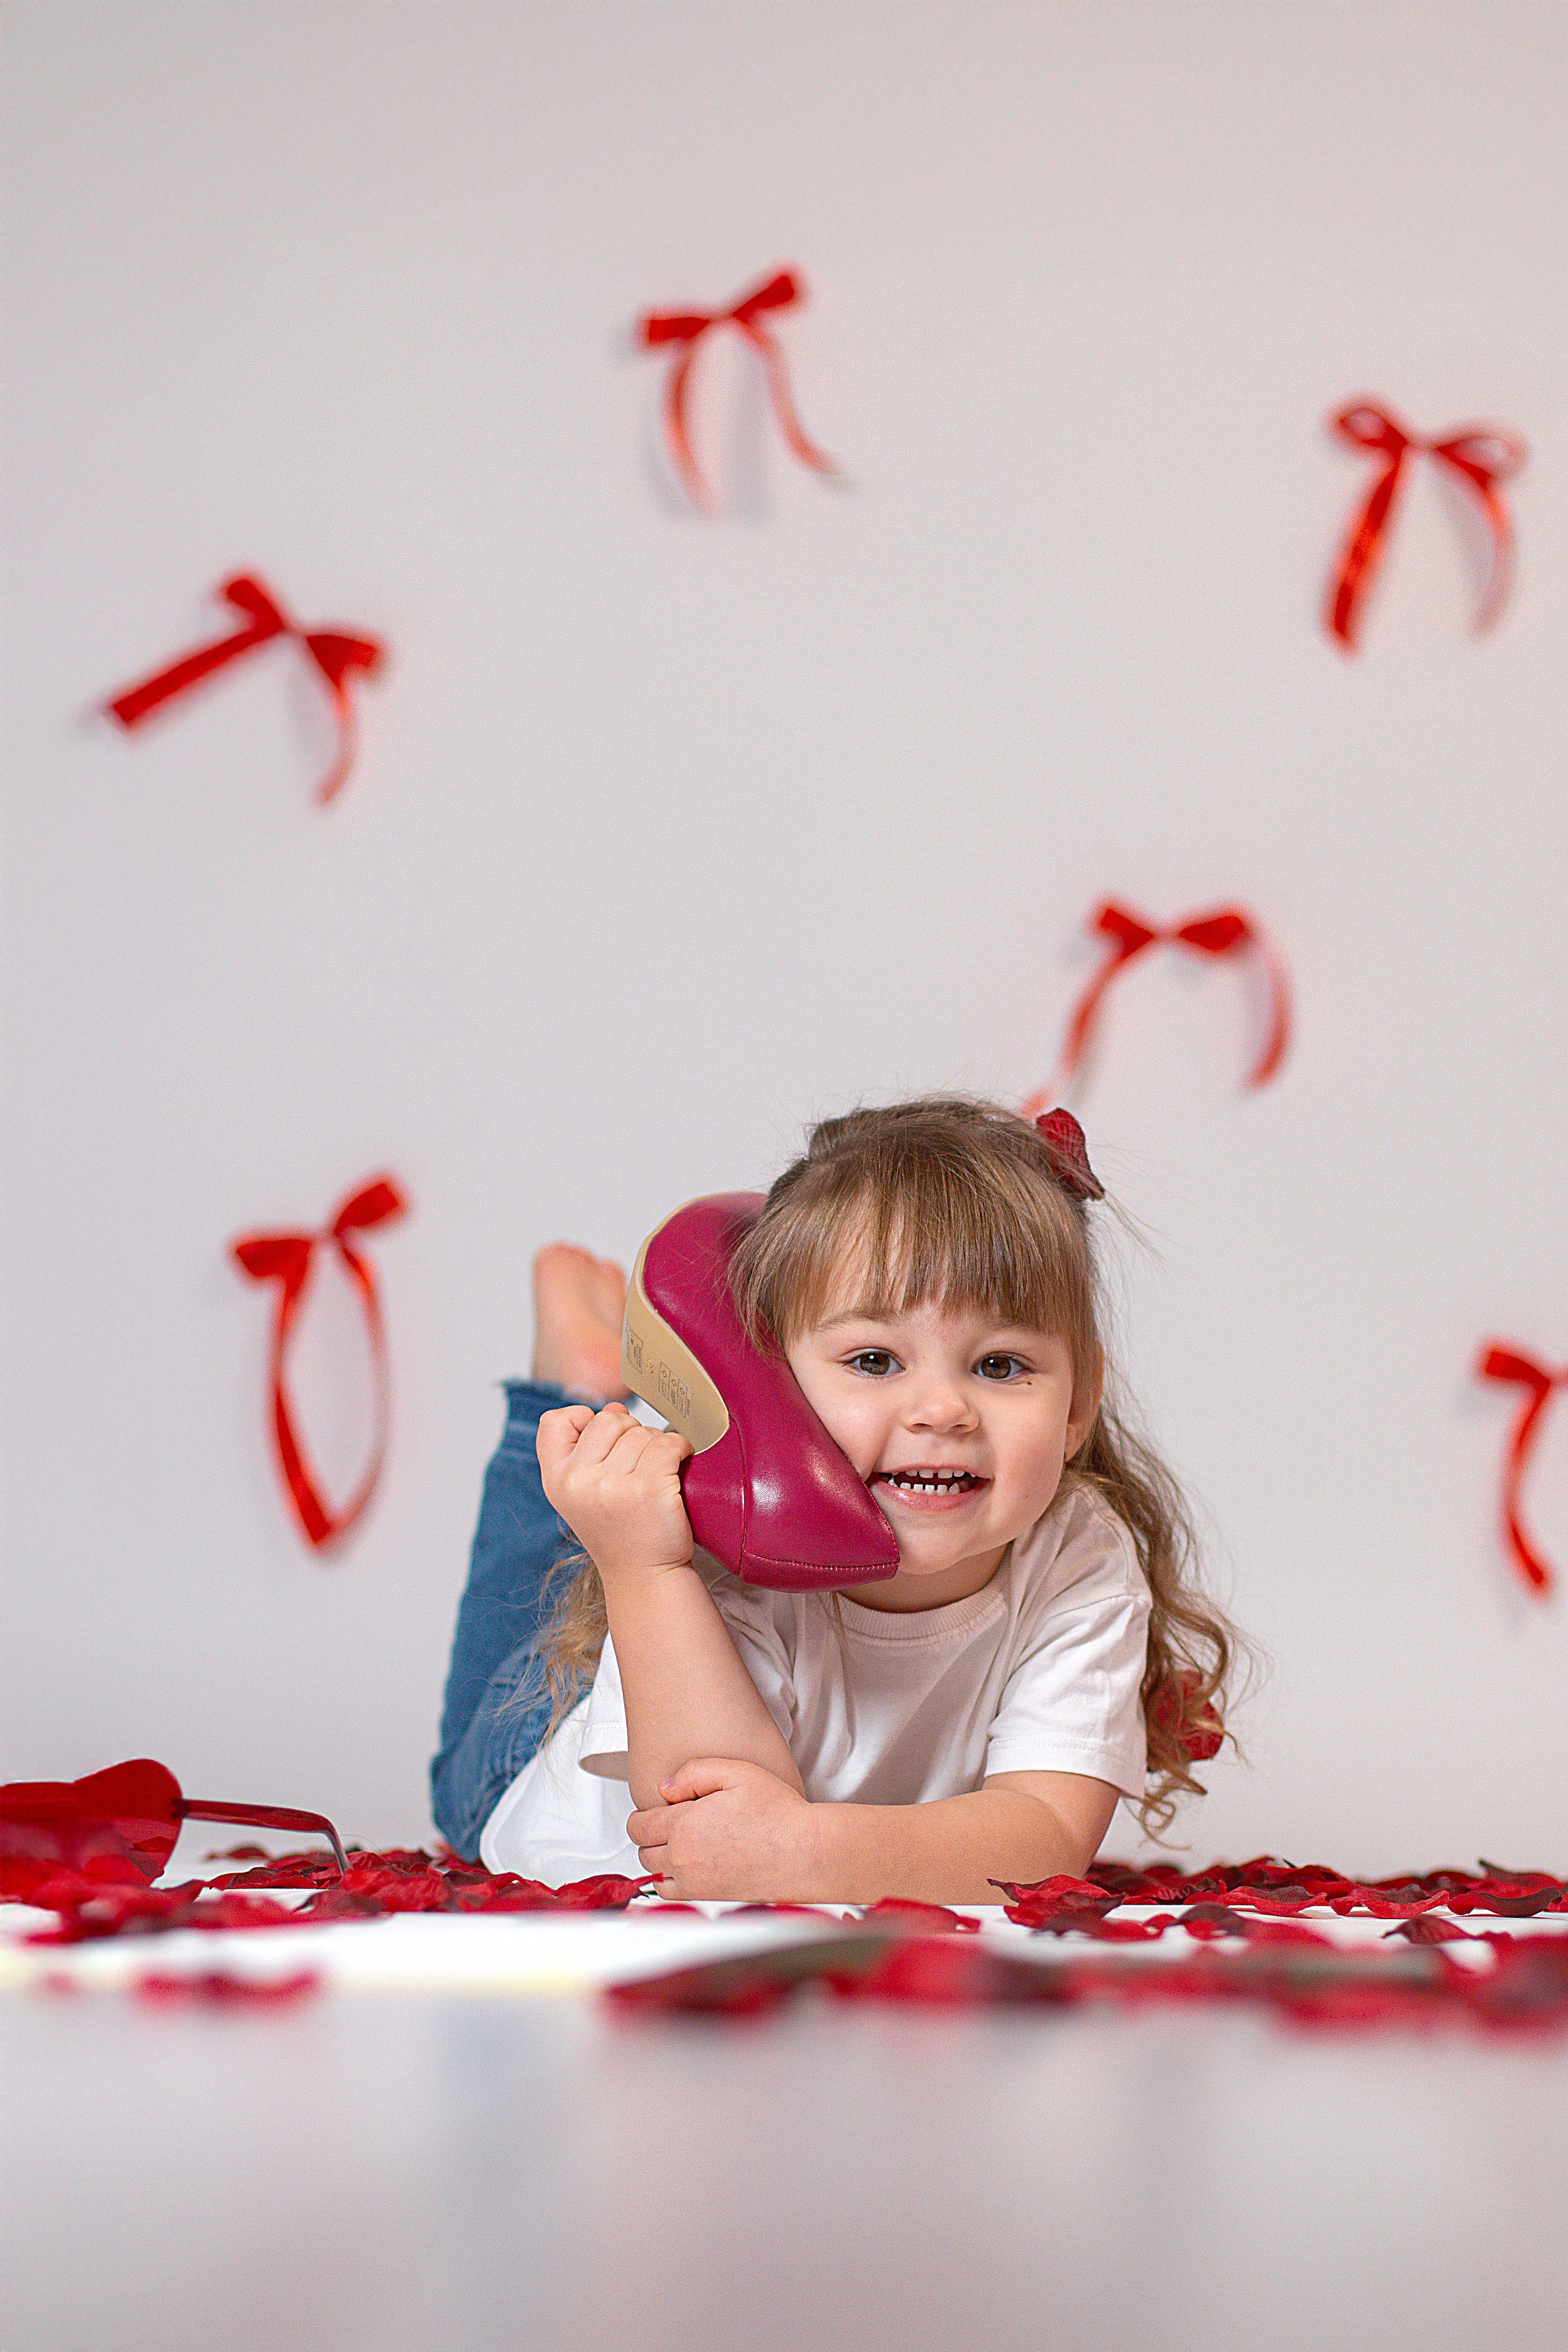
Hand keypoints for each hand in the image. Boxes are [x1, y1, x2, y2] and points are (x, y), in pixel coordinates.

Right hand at [535, 1402, 693, 1580]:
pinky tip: (678, 1465)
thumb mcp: (583, 1495)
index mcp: (557, 1481)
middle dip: (629, 1433)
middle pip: (608, 1419)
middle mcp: (578, 1482)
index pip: (553, 1422)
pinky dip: (680, 1448)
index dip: (581, 1420)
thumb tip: (615, 1408)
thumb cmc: (619, 1530)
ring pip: (642, 1431)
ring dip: (656, 1444)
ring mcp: (611, 1485)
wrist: (644, 1576)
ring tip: (656, 1474)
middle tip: (637, 1466)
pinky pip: (668, 1443)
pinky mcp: (648, 1488)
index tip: (603, 1443)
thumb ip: (587, 1450)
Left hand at [627, 1757, 821, 1900]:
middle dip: (651, 1835)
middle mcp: (683, 1857)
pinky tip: (692, 1865)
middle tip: (673, 1823)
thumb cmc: (778, 1813)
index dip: (643, 1815)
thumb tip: (664, 1788)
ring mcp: (693, 1882)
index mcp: (685, 1824)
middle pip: (642, 1849)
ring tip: (683, 1844)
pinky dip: (671, 1881)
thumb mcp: (737, 1772)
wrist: (805, 1853)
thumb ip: (694, 1773)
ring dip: (659, 1859)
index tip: (657, 1810)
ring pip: (653, 1874)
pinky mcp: (706, 1899)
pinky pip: (670, 1893)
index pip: (638, 1825)